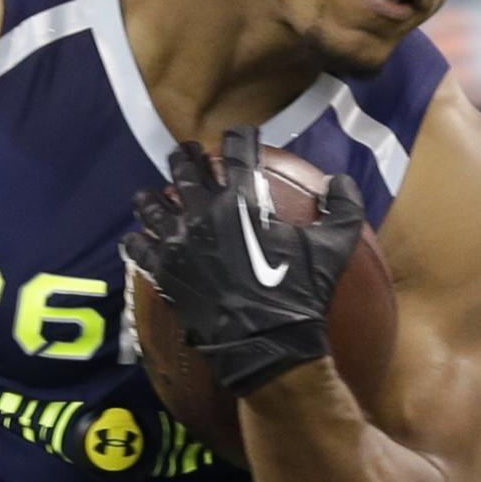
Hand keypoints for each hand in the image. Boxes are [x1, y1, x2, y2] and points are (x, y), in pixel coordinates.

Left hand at [122, 127, 362, 395]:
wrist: (267, 346)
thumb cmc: (301, 297)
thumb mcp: (335, 250)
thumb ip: (344, 208)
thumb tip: (341, 180)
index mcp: (242, 200)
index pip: (238, 150)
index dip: (241, 136)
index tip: (242, 135)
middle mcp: (204, 213)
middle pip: (185, 168)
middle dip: (187, 156)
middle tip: (188, 154)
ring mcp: (178, 242)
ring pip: (152, 204)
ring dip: (153, 196)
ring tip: (152, 195)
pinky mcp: (163, 272)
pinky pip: (138, 248)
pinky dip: (136, 241)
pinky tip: (137, 239)